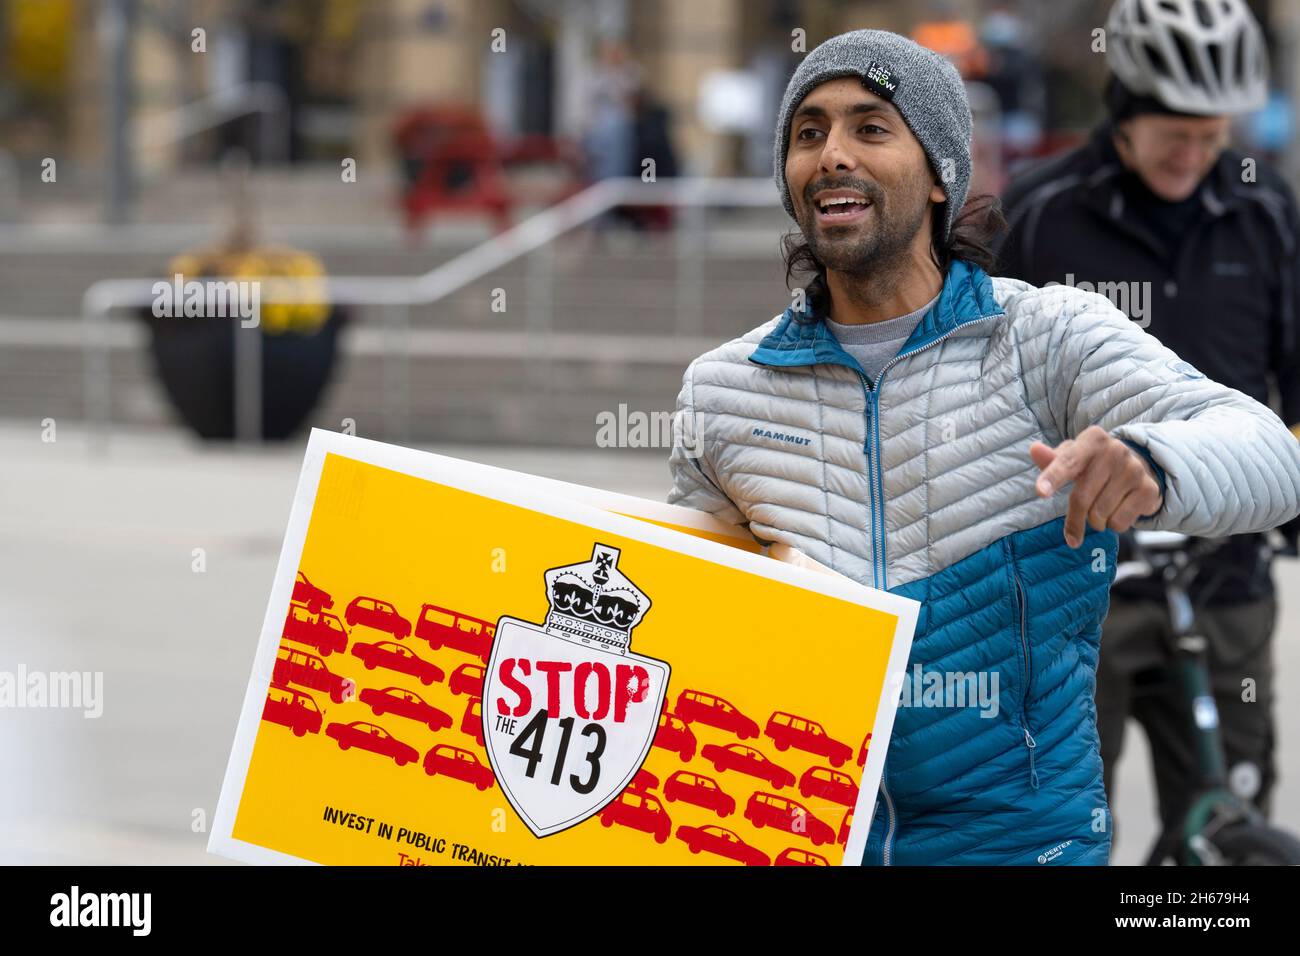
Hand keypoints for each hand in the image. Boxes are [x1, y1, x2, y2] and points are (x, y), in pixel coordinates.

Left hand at [1030, 426, 1162, 547]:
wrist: (1137, 466)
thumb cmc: (1093, 464)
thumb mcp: (1073, 458)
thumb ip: (1052, 459)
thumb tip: (1035, 450)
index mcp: (1093, 440)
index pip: (1067, 462)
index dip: (1053, 478)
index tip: (1040, 492)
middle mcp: (1115, 451)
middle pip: (1082, 498)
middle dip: (1074, 521)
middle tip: (1072, 535)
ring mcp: (1135, 469)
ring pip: (1100, 514)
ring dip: (1095, 521)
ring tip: (1100, 509)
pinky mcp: (1149, 489)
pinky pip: (1119, 522)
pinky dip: (1113, 525)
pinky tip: (1117, 511)